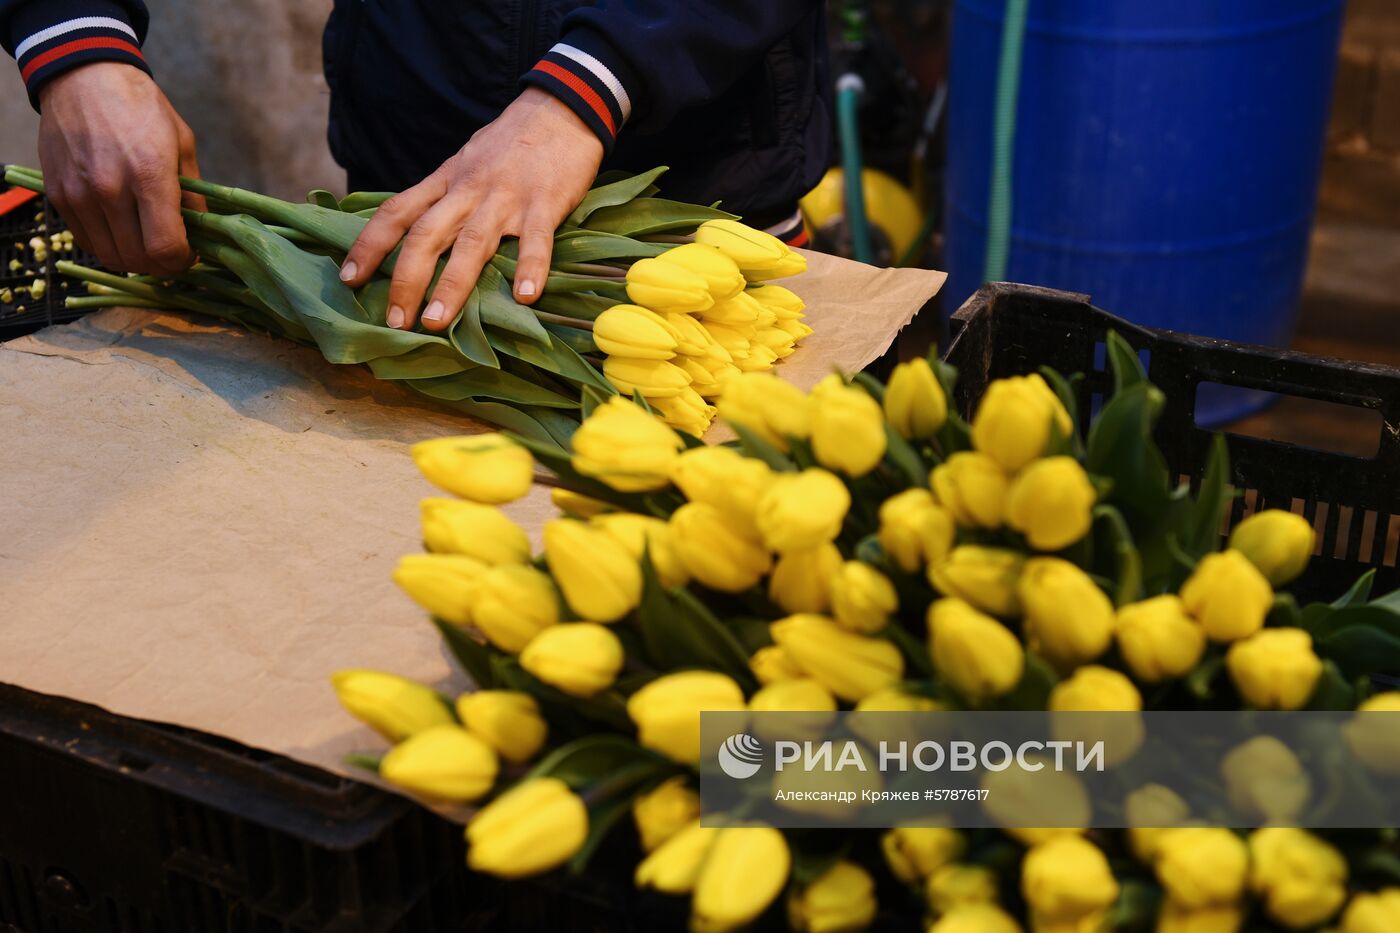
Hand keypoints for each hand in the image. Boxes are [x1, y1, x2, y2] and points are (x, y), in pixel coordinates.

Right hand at [37, 62, 203, 274]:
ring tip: (148, 242)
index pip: (165, 247)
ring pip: (110, 255)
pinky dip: (107, 244)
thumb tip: (202, 234)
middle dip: (162, 265)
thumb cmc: (142, 108)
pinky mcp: (57, 194)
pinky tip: (122, 230)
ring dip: (134, 259)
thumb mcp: (182, 145)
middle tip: (172, 252)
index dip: (182, 261)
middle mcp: (109, 189)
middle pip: (138, 258)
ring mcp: (79, 194)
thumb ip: (193, 195)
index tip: (190, 254)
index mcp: (148, 175)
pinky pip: (85, 240)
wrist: (84, 77)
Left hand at [339, 88, 603, 330]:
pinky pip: (536, 240)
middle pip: (426, 235)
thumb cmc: (512, 143)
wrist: (561, 108)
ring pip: (472, 243)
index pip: (397, 212)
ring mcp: (506, 197)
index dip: (369, 245)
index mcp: (446, 181)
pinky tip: (525, 297)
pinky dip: (531, 268)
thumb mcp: (466, 162)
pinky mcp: (545, 202)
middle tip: (393, 322)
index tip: (348, 278)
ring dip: (451, 285)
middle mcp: (468, 190)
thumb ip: (445, 196)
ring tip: (436, 322)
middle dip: (405, 279)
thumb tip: (417, 236)